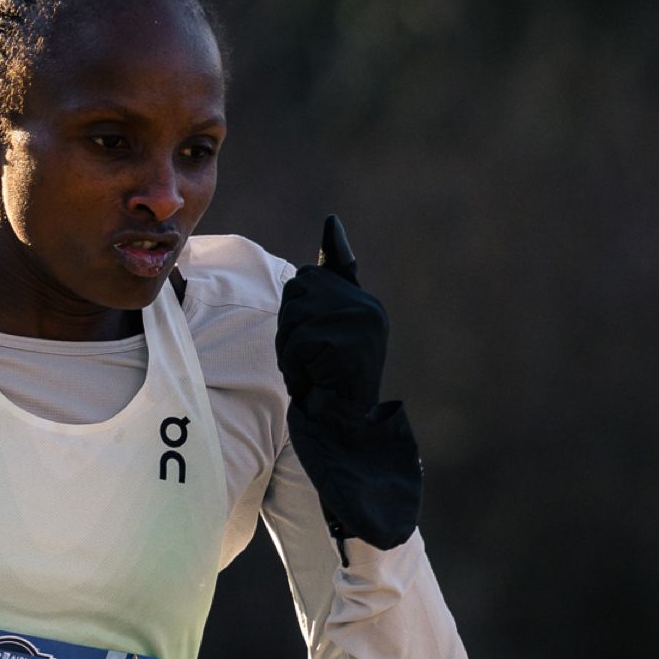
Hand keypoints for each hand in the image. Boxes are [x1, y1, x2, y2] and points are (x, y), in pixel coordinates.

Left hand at [275, 215, 421, 551]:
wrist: (345, 433)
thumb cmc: (325, 388)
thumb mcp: (321, 334)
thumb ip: (326, 289)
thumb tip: (332, 225)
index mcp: (363, 304)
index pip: (308, 277)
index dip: (296, 311)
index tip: (313, 343)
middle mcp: (369, 309)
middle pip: (296, 291)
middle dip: (289, 329)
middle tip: (310, 364)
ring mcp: (364, 325)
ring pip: (294, 316)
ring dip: (290, 350)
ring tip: (313, 374)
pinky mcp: (351, 345)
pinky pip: (299, 342)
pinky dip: (296, 366)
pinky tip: (316, 383)